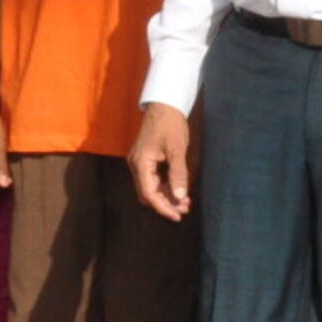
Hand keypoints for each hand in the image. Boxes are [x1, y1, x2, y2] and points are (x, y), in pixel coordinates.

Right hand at [129, 103, 190, 222]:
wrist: (164, 105)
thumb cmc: (170, 125)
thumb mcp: (177, 150)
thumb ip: (178, 174)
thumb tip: (180, 196)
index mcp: (141, 163)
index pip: (149, 194)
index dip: (163, 207)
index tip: (178, 216)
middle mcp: (136, 165)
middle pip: (147, 194)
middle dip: (165, 203)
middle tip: (185, 209)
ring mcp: (139, 162)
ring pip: (150, 188)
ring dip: (166, 196)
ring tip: (185, 201)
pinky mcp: (145, 160)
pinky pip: (153, 179)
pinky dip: (165, 186)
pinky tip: (179, 189)